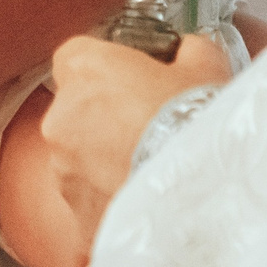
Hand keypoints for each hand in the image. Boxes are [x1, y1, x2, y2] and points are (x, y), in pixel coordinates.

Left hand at [41, 32, 233, 258]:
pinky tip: (147, 200)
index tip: (130, 78)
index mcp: (84, 69)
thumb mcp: (204, 63)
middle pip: (75, 111)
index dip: (105, 67)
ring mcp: (64, 172)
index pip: (76, 56)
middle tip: (148, 125)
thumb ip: (184, 50)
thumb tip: (187, 51)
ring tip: (152, 168)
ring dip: (106, 162)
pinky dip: (112, 202)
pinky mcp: (77, 216)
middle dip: (105, 118)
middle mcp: (61, 119)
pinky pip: (91, 203)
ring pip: (80, 160)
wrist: (205, 193)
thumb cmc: (199, 120)